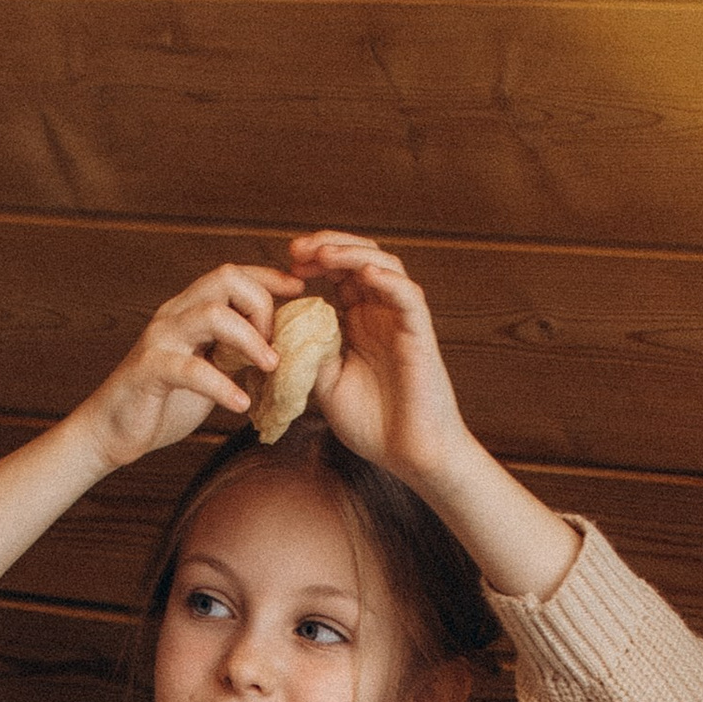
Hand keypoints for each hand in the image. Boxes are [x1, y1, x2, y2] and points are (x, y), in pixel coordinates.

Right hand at [73, 263, 299, 474]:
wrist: (111, 431)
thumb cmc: (163, 402)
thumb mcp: (209, 371)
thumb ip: (235, 356)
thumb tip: (280, 354)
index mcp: (190, 310)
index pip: (233, 275)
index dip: (269, 276)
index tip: (300, 289)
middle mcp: (174, 314)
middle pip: (226, 278)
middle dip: (261, 305)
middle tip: (276, 345)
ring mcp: (160, 339)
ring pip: (212, 314)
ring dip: (250, 340)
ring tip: (270, 368)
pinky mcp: (149, 370)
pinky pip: (192, 370)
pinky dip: (223, 386)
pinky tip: (240, 404)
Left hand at [285, 231, 471, 489]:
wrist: (410, 455)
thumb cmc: (373, 423)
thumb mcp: (325, 384)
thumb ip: (309, 352)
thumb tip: (282, 325)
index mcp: (358, 321)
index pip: (337, 274)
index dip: (312, 262)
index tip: (286, 264)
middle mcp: (380, 313)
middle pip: (358, 258)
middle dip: (326, 246)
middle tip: (296, 250)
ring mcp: (401, 320)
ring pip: (383, 266)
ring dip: (352, 254)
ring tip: (322, 255)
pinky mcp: (420, 333)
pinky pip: (408, 296)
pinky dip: (388, 280)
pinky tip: (365, 274)